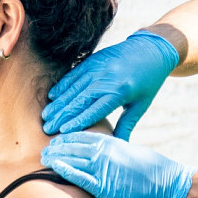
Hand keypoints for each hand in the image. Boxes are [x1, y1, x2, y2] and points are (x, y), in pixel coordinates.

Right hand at [42, 30, 178, 139]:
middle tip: (46, 128)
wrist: (151, 50)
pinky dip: (62, 85)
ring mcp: (98, 68)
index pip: (95, 110)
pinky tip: (52, 96)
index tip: (62, 132)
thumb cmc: (148, 82)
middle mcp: (106, 79)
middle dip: (62, 115)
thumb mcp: (141, 105)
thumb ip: (127, 125)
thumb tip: (119, 147)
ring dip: (58, 102)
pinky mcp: (93, 60)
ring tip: (46, 116)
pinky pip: (74, 74)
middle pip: (79, 100)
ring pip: (73, 88)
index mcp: (120, 92)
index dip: (78, 121)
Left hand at [42, 132, 196, 197]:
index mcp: (114, 143)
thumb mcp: (134, 154)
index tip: (58, 137)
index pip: (85, 136)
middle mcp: (107, 152)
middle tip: (45, 146)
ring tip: (44, 156)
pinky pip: (80, 176)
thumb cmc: (156, 171)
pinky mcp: (105, 186)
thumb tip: (111, 154)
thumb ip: (118, 153)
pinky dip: (65, 170)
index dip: (69, 136)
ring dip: (57, 156)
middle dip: (58, 145)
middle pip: (75, 145)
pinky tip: (54, 167)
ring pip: (73, 158)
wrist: (170, 184)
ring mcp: (105, 168)